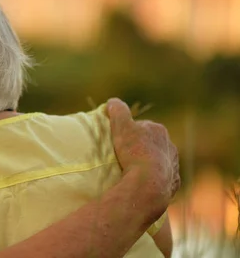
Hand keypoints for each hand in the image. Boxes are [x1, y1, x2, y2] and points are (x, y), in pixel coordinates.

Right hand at [107, 98, 179, 213]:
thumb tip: (112, 102)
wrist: (149, 184)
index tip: (119, 139)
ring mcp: (173, 166)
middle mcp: (170, 146)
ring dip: (147, 164)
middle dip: (140, 147)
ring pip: (158, 161)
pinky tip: (142, 184)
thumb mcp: (121, 125)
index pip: (143, 126)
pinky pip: (162, 179)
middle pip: (151, 143)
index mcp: (159, 130)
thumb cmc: (134, 151)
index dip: (130, 131)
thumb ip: (118, 110)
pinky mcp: (173, 184)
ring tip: (131, 171)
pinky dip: (153, 179)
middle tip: (124, 155)